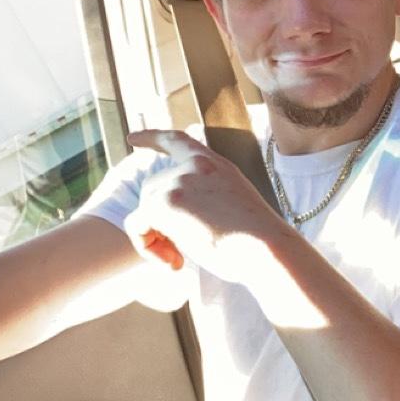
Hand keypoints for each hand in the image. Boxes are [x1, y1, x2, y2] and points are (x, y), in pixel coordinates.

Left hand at [123, 130, 294, 283]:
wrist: (266, 248)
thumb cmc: (255, 240)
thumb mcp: (232, 205)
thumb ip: (204, 198)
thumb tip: (169, 217)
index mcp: (215, 165)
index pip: (178, 141)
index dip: (153, 138)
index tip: (133, 138)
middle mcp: (195, 166)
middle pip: (151, 188)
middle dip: (157, 222)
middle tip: (180, 254)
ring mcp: (179, 180)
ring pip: (143, 210)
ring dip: (155, 239)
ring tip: (181, 260)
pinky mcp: (166, 201)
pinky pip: (137, 226)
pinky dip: (148, 247)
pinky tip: (175, 262)